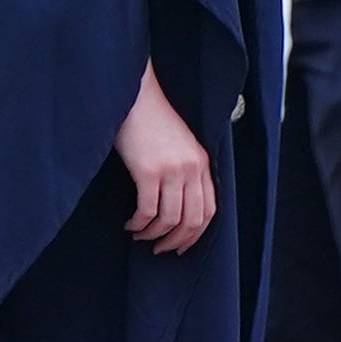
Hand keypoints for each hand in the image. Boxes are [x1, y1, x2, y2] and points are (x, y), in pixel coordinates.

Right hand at [117, 62, 215, 255]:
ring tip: (140, 235)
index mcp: (202, 163)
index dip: (196, 234)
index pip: (210, 210)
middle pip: (192, 220)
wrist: (134, 92)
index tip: (181, 245)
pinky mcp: (148, 171)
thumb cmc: (150, 117)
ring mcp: (171, 170)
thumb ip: (184, 167)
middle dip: (176, 241)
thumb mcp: (178, 142)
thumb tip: (176, 200)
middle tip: (160, 249)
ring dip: (154, 235)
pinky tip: (130, 224)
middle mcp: (192, 169)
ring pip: (169, 219)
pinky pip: (147, 210)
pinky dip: (139, 223)